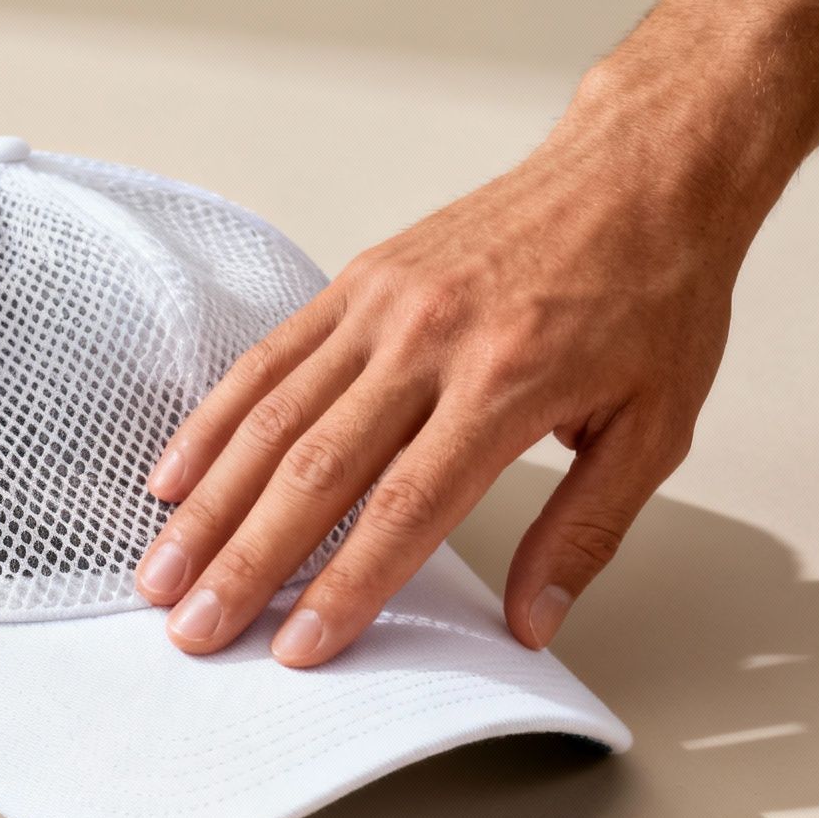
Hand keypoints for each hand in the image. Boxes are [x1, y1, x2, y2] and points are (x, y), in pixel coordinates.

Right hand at [134, 88, 745, 664]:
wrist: (640, 170)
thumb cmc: (653, 295)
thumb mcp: (656, 427)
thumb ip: (585, 531)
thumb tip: (531, 623)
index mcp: (508, 384)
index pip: (406, 507)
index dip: (345, 584)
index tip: (300, 647)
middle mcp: (430, 341)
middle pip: (316, 470)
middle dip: (247, 562)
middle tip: (196, 631)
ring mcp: (382, 306)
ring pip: (274, 418)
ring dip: (210, 505)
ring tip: (162, 573)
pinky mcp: (357, 282)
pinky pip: (269, 358)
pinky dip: (214, 422)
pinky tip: (174, 477)